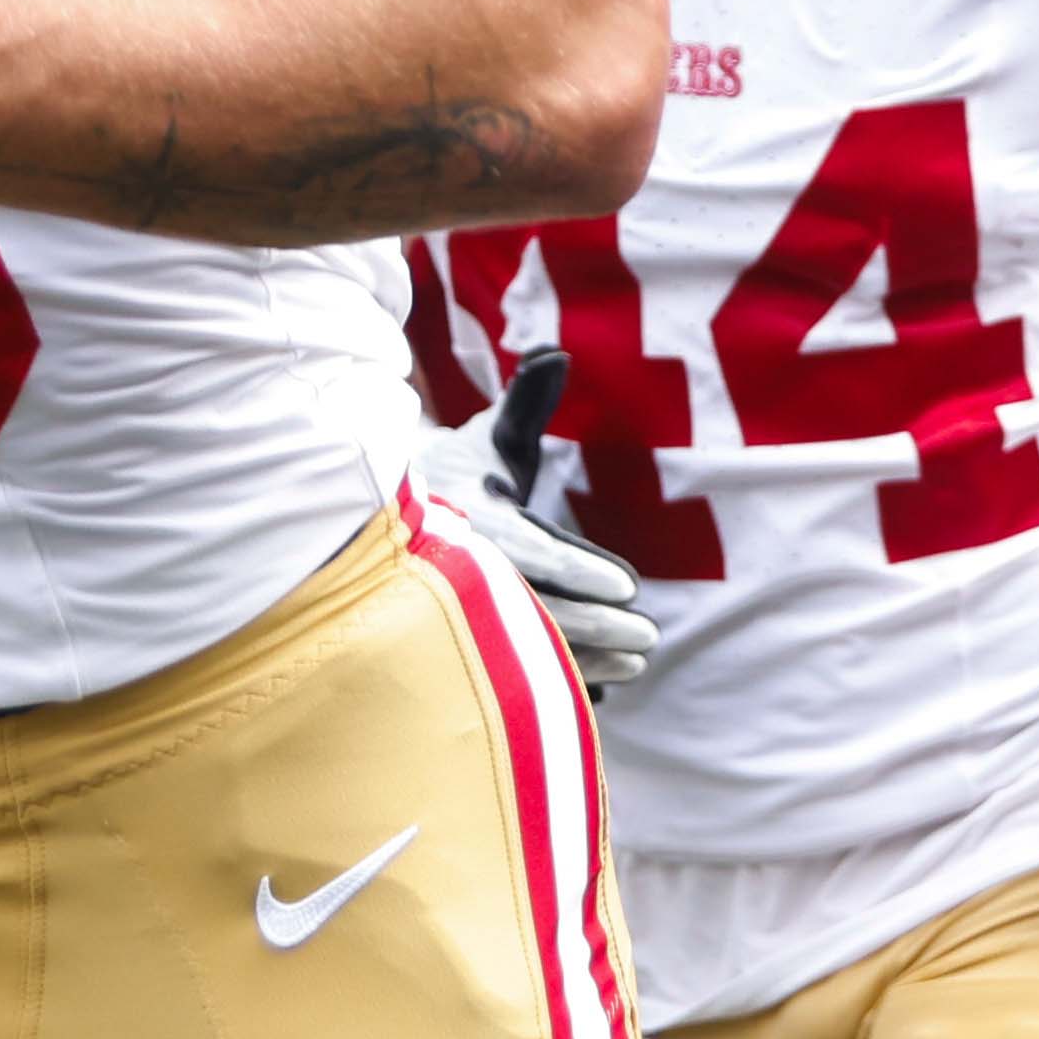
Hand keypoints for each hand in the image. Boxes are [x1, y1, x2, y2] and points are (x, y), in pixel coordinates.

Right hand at [429, 357, 658, 694]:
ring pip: (528, 646)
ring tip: (640, 660)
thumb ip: (525, 402)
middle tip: (651, 637)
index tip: (630, 585)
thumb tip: (556, 352)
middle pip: (537, 608)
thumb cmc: (457, 478)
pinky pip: (514, 672)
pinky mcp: (466, 644)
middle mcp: (462, 571)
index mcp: (471, 520)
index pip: (533, 550)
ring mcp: (461, 614)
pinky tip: (603, 685)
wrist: (388, 531)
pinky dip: (559, 680)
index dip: (581, 570)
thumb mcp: (487, 439)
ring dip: (589, 658)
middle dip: (599, 625)